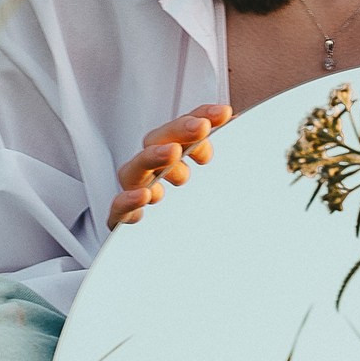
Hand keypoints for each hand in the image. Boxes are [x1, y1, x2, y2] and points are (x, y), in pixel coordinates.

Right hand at [109, 103, 232, 227]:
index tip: (224, 113)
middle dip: (180, 130)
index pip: (185, 127)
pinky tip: (145, 195)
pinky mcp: (125, 219)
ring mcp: (137, 191)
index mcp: (174, 152)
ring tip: (174, 153)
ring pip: (133, 169)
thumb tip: (241, 122)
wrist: (174, 247)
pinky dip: (128, 200)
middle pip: (157, 140)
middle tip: (201, 127)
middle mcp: (153, 169)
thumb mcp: (219, 175)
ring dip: (153, 157)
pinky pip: (118, 208)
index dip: (202, 115)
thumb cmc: (195, 202)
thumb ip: (229, 148)